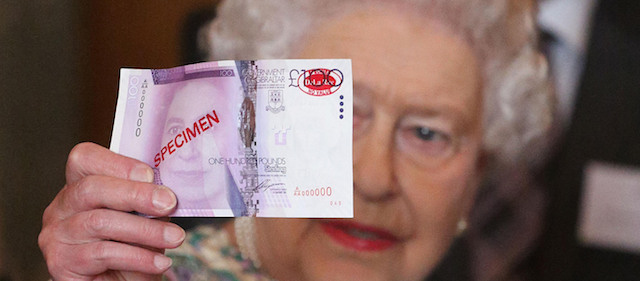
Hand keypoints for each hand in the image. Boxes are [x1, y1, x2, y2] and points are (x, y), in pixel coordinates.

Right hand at [39, 143, 184, 280]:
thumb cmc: (135, 248)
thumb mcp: (145, 217)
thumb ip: (148, 200)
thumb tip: (166, 190)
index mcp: (80, 186)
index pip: (85, 159)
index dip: (117, 163)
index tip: (150, 174)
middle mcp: (62, 207)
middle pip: (91, 188)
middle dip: (136, 194)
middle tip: (169, 203)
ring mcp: (57, 235)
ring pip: (101, 222)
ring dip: (145, 229)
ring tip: (174, 237)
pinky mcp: (61, 263)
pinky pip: (103, 253)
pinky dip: (138, 257)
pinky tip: (159, 262)